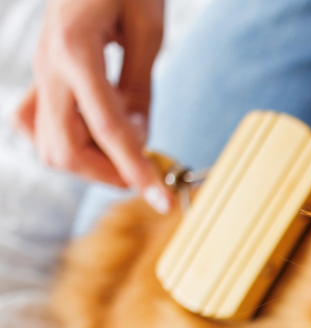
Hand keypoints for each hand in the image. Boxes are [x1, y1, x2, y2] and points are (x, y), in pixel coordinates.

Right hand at [13, 0, 171, 211]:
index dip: (136, 170)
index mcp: (77, 52)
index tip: (159, 199)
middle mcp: (49, 68)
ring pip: (48, 145)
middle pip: (66, 150)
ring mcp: (39, 74)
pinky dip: (68, 141)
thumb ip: (138, 87)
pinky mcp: (40, 77)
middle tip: (144, 172)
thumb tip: (136, 136)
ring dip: (90, 161)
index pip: (109, 130)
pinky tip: (96, 131)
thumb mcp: (146, 30)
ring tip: (126, 146)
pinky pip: (37, 126)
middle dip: (108, 172)